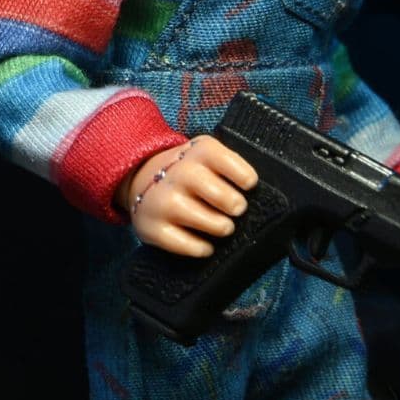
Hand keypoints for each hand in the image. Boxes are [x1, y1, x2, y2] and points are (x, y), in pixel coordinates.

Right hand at [115, 135, 258, 258]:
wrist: (140, 178)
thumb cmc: (189, 172)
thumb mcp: (207, 157)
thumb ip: (230, 169)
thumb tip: (258, 196)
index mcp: (199, 151)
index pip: (230, 163)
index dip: (246, 178)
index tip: (248, 187)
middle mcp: (179, 172)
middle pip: (222, 196)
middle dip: (234, 206)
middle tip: (235, 209)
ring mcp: (163, 200)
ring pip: (207, 222)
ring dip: (221, 227)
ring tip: (223, 227)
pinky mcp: (151, 227)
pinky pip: (186, 245)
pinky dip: (201, 248)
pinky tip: (206, 245)